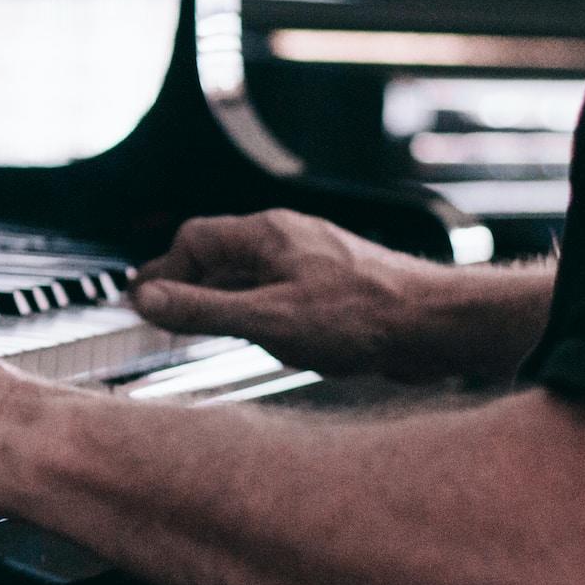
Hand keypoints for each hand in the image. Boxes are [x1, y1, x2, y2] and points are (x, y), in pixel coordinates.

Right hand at [128, 210, 445, 378]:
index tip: (144, 303)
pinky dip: (270, 322)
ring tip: (224, 340)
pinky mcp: (336, 290)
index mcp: (268, 234)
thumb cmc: (364, 316)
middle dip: (194, 292)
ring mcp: (314, 264)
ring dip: (235, 310)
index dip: (165, 273)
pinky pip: (285, 299)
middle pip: (221, 259)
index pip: (195, 240)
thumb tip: (147, 300)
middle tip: (166, 321)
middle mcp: (289, 241)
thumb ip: (203, 310)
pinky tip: (282, 349)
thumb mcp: (268, 320)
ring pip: (253, 281)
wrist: (440, 326)